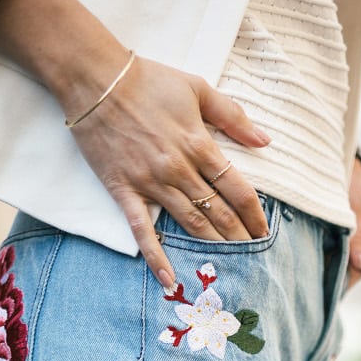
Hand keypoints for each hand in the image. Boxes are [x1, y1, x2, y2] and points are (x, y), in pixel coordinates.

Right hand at [70, 55, 271, 288]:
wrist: (96, 80)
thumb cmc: (148, 81)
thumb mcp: (197, 88)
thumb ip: (233, 116)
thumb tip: (264, 140)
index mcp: (199, 144)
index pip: (237, 189)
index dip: (254, 214)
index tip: (264, 232)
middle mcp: (179, 169)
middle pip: (218, 212)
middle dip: (239, 237)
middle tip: (255, 259)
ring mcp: (152, 183)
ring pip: (189, 224)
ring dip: (211, 248)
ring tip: (229, 269)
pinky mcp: (126, 192)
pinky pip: (143, 231)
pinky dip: (157, 258)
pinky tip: (170, 280)